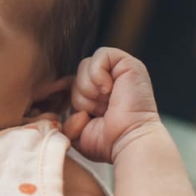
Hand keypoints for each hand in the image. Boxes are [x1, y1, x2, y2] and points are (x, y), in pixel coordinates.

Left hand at [63, 47, 160, 162]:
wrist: (128, 141)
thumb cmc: (107, 141)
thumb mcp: (77, 131)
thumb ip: (66, 117)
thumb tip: (70, 108)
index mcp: (97, 94)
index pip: (71, 84)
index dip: (75, 101)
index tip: (89, 118)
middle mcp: (109, 81)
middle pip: (76, 75)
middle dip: (81, 97)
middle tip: (101, 111)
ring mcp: (119, 71)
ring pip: (85, 65)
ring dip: (89, 89)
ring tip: (106, 103)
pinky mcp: (129, 64)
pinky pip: (101, 55)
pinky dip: (98, 74)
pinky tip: (108, 90)